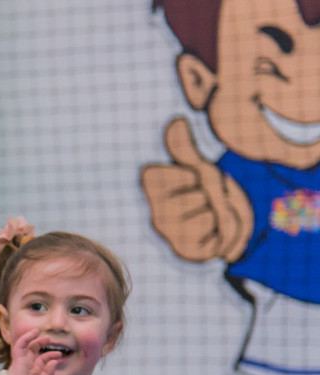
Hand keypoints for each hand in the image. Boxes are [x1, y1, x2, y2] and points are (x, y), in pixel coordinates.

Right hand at [7, 328, 60, 374]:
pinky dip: (26, 338)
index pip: (42, 359)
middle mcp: (27, 365)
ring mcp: (22, 361)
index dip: (51, 355)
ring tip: (40, 332)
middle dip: (41, 343)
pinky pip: (20, 345)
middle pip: (33, 350)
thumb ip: (49, 372)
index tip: (59, 355)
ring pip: (26, 346)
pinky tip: (33, 333)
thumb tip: (54, 361)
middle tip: (49, 338)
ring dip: (33, 338)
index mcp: (33, 371)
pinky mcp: (17, 359)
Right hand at [140, 117, 252, 262]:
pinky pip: (217, 235)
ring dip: (221, 213)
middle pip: (203, 193)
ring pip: (211, 214)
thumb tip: (176, 121)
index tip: (193, 181)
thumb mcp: (196, 167)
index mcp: (151, 186)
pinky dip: (223, 233)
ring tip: (211, 216)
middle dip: (215, 194)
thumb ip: (185, 148)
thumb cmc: (202, 192)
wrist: (214, 226)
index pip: (189, 173)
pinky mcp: (186, 251)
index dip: (200, 175)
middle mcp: (153, 211)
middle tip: (207, 200)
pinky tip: (212, 233)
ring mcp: (169, 234)